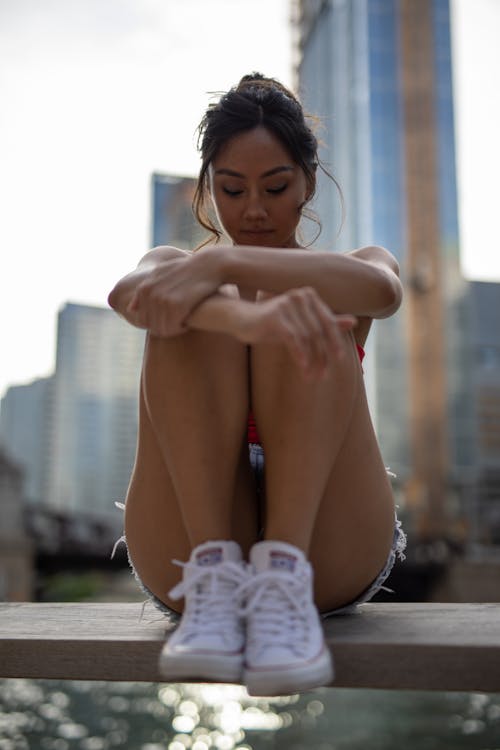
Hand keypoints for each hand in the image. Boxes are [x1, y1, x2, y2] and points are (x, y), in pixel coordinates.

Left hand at [127, 251, 221, 336]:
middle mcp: (149, 294)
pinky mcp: (176, 305)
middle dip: (165, 328)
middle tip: (179, 321)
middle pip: (151, 326)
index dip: (157, 323)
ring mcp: (162, 299)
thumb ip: (144, 291)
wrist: (209, 265)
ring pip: (163, 329)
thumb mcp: (161, 274)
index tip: (170, 318)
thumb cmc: (187, 271)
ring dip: (174, 329)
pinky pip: (174, 328)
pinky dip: (182, 328)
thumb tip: (130, 309)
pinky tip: (189, 321)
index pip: (142, 320)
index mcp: (143, 288)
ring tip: (185, 320)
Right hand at [237, 287, 356, 379]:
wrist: (241, 319)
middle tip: (323, 376)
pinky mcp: (275, 315)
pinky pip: (293, 338)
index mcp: (310, 297)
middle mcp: (301, 297)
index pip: (328, 322)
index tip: (339, 361)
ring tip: (311, 377)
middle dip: (322, 356)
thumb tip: (353, 321)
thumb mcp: (301, 325)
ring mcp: (288, 304)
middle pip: (319, 332)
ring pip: (307, 337)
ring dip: (311, 360)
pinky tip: (303, 367)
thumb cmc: (273, 323)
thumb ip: (326, 322)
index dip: (335, 342)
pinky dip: (300, 354)